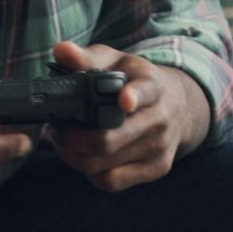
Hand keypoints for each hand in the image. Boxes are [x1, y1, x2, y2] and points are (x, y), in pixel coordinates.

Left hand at [46, 41, 211, 191]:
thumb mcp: (116, 61)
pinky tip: (82, 156)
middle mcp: (160, 119)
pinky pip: (112, 181)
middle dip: (71, 137)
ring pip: (104, 164)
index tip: (124, 100)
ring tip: (61, 140)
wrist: (179, 106)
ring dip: (72, 156)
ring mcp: (160, 148)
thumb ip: (88, 57)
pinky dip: (89, 172)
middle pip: (108, 139)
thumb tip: (61, 50)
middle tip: (54, 128)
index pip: (145, 91)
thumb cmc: (135, 80)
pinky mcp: (156, 169)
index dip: (134, 96)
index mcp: (151, 86)